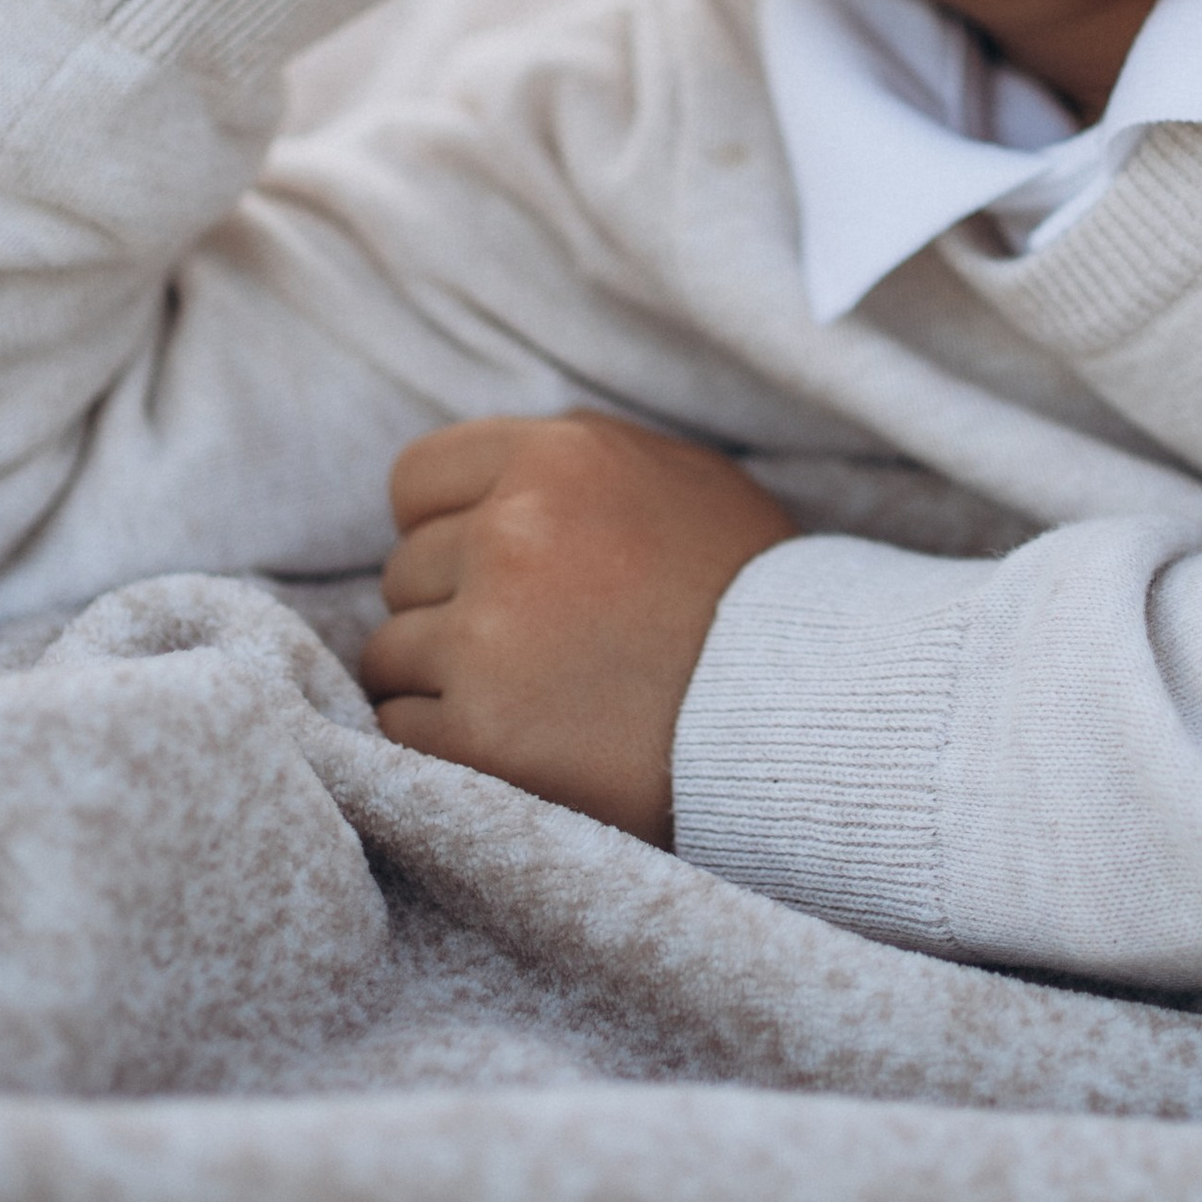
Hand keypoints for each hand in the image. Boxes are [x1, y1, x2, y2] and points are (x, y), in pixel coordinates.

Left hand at [358, 413, 795, 840]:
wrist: (810, 713)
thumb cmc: (749, 596)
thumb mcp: (676, 480)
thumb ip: (572, 467)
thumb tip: (482, 484)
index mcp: (557, 458)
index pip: (416, 481)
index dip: (445, 525)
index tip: (484, 565)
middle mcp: (512, 535)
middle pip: (406, 570)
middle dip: (454, 605)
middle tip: (537, 643)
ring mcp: (489, 637)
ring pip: (392, 651)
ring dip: (443, 677)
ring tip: (533, 696)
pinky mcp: (481, 735)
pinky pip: (400, 727)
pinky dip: (443, 740)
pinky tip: (518, 742)